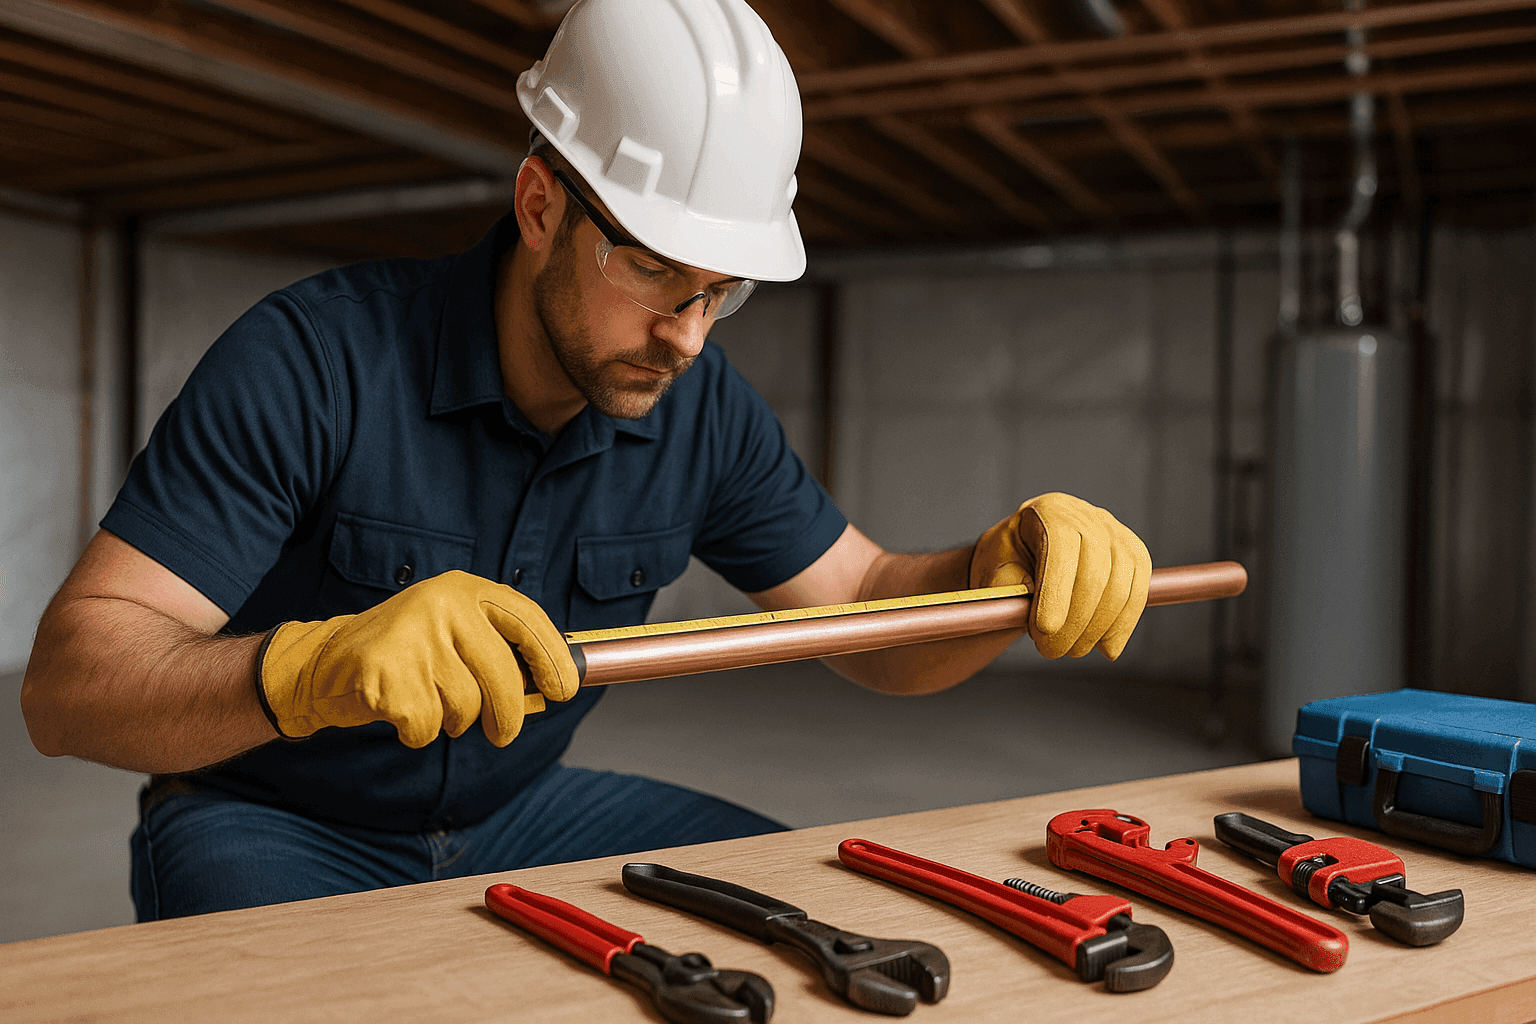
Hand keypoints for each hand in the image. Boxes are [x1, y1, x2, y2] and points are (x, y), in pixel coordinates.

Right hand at [258, 570, 577, 747]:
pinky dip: (418, 732)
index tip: (565, 689)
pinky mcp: (385, 673)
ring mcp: (411, 636)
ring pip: (465, 705)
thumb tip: (557, 685)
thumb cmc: (405, 654)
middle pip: (502, 675)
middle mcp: (440, 604)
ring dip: (452, 720)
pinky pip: (428, 724)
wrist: (325, 663)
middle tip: (503, 732)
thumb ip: (499, 653)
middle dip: (508, 714)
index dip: (552, 657)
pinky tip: (399, 711)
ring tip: (427, 700)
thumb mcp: (454, 636)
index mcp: (464, 590)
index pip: (526, 618)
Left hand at [970, 492, 1149, 659]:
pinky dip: (1122, 626)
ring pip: (1120, 588)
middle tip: (1051, 650)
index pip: (1061, 550)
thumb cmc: (1009, 558)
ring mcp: (1117, 535)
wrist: (1030, 549)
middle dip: (1074, 622)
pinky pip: (1137, 594)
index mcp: (1051, 512)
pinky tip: (1105, 648)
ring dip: (1097, 629)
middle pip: (1095, 574)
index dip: (1055, 593)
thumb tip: (1024, 601)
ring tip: (1070, 650)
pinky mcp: (1135, 556)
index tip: (1043, 630)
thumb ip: (1005, 581)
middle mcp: (1089, 517)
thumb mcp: (993, 564)